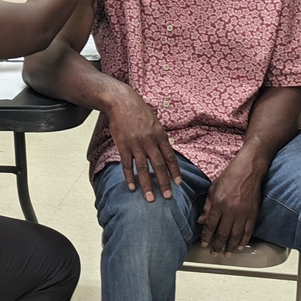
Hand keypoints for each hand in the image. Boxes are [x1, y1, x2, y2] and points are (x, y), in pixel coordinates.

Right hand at [106, 86, 181, 200]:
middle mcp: (150, 141)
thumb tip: (166, 149)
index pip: (170, 157)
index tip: (178, 183)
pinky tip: (132, 188)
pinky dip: (130, 177)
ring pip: (144, 168)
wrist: (121, 102)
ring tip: (151, 198)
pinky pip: (128, 165)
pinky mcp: (123, 145)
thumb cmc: (139, 110)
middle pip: (159, 165)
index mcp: (160, 135)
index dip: (175, 171)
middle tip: (168, 197)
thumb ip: (160, 137)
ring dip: (148, 185)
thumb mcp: (155, 122)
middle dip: (164, 182)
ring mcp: (136, 144)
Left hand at [198, 154, 265, 255]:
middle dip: (217, 245)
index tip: (204, 243)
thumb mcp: (213, 188)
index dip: (206, 237)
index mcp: (218, 203)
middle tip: (214, 253)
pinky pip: (248, 231)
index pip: (210, 225)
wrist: (249, 170)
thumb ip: (208, 206)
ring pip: (235, 235)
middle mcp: (230, 210)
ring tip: (226, 254)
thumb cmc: (230, 176)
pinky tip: (239, 246)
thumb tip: (201, 221)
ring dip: (230, 247)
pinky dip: (243, 240)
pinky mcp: (253, 214)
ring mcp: (243, 213)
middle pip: (222, 233)